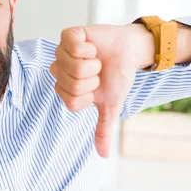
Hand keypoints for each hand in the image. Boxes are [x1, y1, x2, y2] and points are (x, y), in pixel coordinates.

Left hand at [50, 24, 152, 157]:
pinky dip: (87, 48)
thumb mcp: (111, 106)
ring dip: (91, 63)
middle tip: (98, 71)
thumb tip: (103, 155)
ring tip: (96, 59)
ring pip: (71, 66)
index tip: (97, 88)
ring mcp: (63, 52)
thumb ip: (103, 129)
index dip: (89, 95)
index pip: (70, 101)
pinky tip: (92, 47)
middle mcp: (60, 71)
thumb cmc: (117, 77)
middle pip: (70, 84)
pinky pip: (71, 45)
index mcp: (66, 89)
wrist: (130, 52)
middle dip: (92, 79)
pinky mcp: (69, 35)